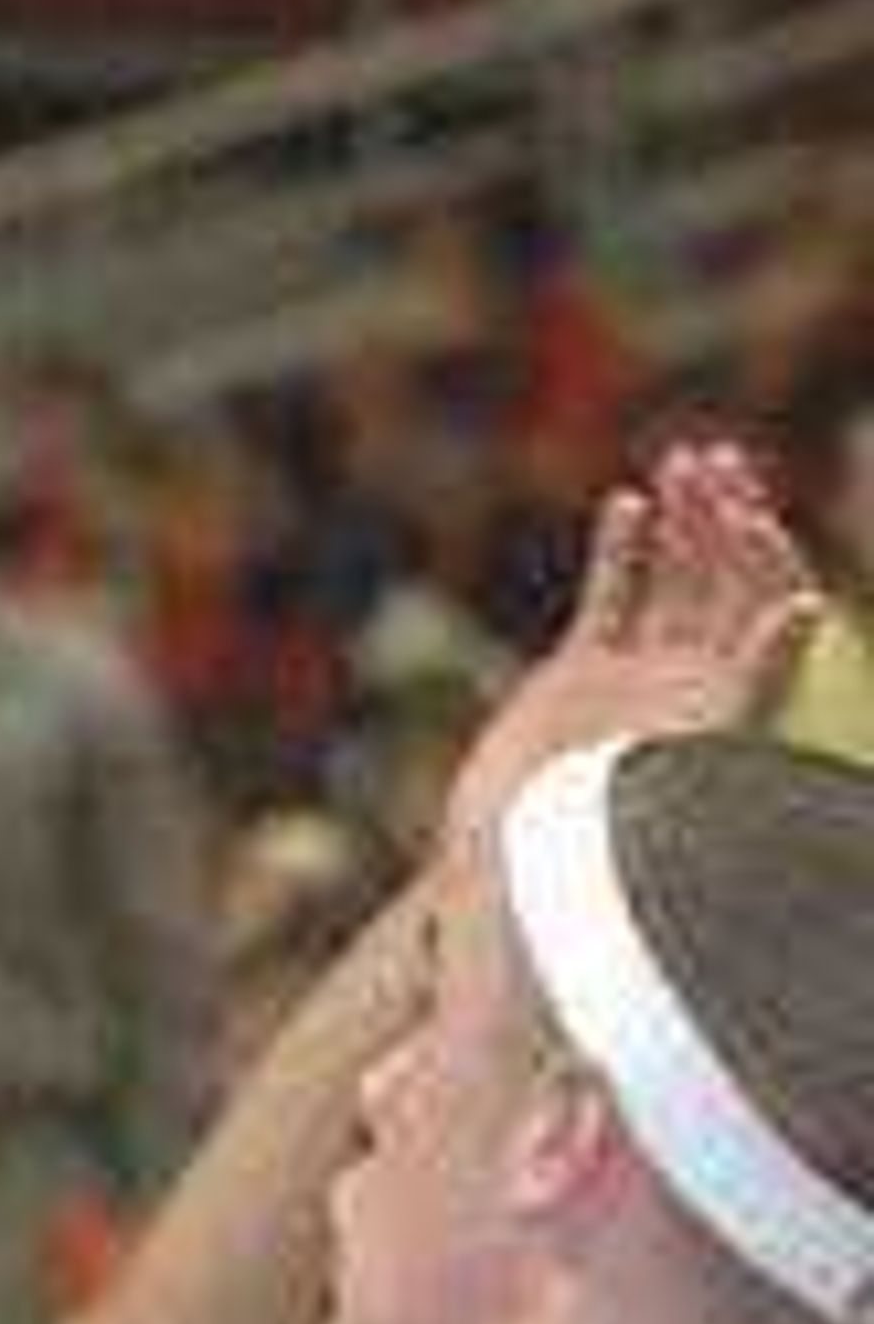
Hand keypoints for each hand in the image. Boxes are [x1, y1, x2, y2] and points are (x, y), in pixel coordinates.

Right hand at [442, 442, 815, 854]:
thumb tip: (807, 604)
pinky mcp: (579, 674)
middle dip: (726, 519)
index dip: (761, 558)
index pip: (765, 608)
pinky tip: (627, 504)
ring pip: (674, 581)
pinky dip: (621, 551)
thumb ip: (755, 675)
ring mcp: (637, 674)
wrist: (516, 862)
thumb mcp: (694, 744)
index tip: (751, 515)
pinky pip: (611, 598)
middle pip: (725, 583)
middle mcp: (692, 683)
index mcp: (730, 702)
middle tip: (720, 461)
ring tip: (684, 464)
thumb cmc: (605, 826)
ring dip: (683, 521)